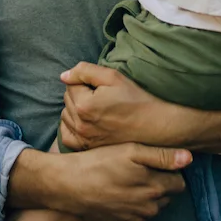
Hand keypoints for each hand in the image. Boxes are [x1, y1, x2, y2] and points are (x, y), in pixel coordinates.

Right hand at [9, 141, 190, 220]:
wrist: (68, 186)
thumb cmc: (99, 162)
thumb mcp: (130, 151)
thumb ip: (162, 155)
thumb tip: (190, 158)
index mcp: (156, 187)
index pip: (179, 182)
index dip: (168, 171)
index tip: (152, 163)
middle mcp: (150, 208)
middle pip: (166, 196)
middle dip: (158, 184)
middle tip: (136, 170)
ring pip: (151, 208)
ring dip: (145, 197)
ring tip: (124, 181)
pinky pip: (136, 218)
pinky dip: (131, 208)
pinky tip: (116, 195)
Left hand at [59, 62, 220, 157]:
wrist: (157, 127)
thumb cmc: (137, 99)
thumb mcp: (113, 77)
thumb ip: (84, 71)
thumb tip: (64, 76)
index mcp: (84, 105)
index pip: (70, 84)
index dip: (85, 81)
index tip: (101, 86)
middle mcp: (81, 125)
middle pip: (67, 100)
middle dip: (79, 94)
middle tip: (101, 97)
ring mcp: (84, 140)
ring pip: (66, 116)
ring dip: (75, 110)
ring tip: (96, 110)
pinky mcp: (88, 149)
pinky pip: (67, 136)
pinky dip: (72, 128)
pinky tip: (85, 124)